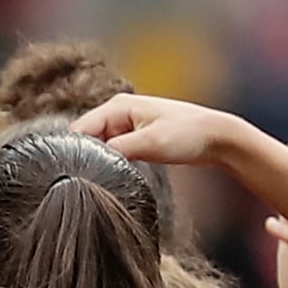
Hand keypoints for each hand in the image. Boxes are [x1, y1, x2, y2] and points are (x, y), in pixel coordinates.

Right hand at [75, 92, 260, 169]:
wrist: (218, 138)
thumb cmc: (189, 134)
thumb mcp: (150, 144)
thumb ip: (117, 151)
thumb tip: (90, 164)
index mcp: (117, 106)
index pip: (79, 128)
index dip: (71, 150)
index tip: (68, 173)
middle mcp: (118, 112)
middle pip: (86, 138)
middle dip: (83, 158)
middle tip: (82, 181)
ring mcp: (126, 125)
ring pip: (99, 147)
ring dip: (98, 162)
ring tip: (96, 181)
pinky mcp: (135, 139)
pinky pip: (113, 152)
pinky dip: (110, 164)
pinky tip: (112, 177)